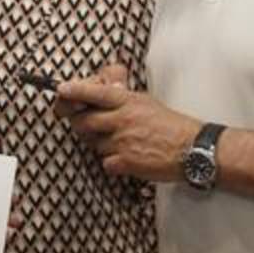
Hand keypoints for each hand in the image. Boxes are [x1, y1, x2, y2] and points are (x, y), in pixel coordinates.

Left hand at [57, 64, 201, 181]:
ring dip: (103, 145)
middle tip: (92, 127)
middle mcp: (122, 119)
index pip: (96, 93)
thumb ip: (123, 100)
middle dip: (83, 125)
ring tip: (124, 144)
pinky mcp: (126, 162)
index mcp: (128, 101)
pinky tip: (129, 159)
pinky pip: (106, 163)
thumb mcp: (146, 103)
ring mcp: (122, 141)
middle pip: (85, 121)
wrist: (192, 148)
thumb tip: (104, 94)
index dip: (76, 91)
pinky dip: (113, 163)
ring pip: (95, 144)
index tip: (61, 89)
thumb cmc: (171, 125)